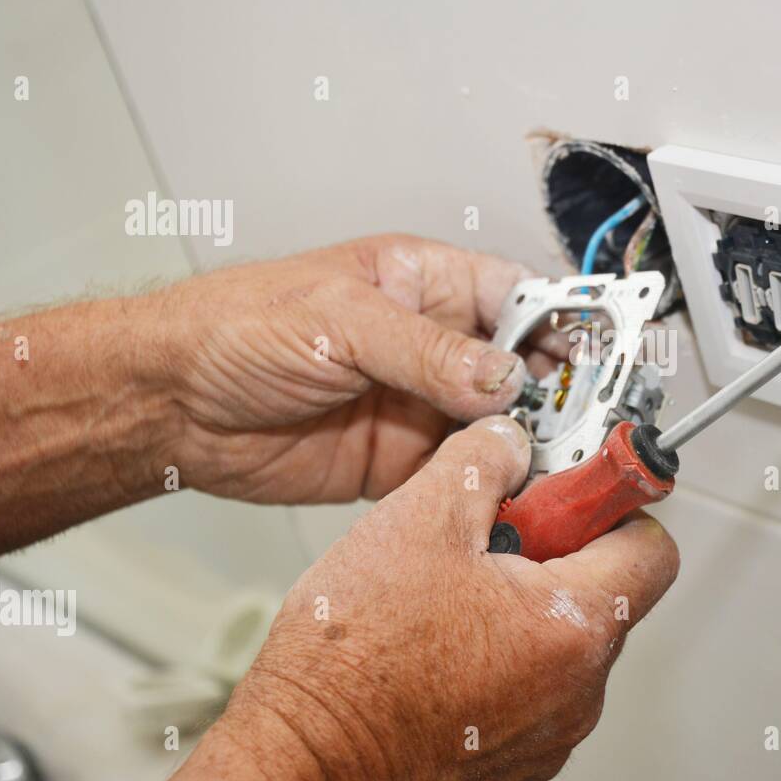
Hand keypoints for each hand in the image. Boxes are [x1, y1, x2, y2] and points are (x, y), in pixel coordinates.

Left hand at [153, 234, 558, 502]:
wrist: (171, 406)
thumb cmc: (236, 329)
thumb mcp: (339, 321)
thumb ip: (427, 351)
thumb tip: (503, 377)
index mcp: (426, 285)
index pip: (522, 296)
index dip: (570, 322)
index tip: (608, 352)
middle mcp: (435, 346)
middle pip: (526, 366)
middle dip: (565, 392)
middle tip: (596, 422)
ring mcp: (422, 406)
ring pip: (504, 425)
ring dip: (536, 444)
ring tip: (567, 463)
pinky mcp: (403, 462)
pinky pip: (467, 472)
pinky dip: (495, 484)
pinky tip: (518, 494)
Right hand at [172, 415, 679, 780]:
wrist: (305, 757)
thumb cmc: (353, 660)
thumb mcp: (418, 518)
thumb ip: (481, 459)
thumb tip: (506, 440)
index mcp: (574, 625)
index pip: (650, 546)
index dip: (609, 504)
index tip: (571, 488)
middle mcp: (577, 688)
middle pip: (601, 591)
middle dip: (551, 550)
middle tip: (486, 535)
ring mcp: (548, 730)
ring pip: (560, 640)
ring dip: (520, 604)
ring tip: (448, 593)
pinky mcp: (514, 757)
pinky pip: (530, 687)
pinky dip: (498, 655)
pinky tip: (437, 641)